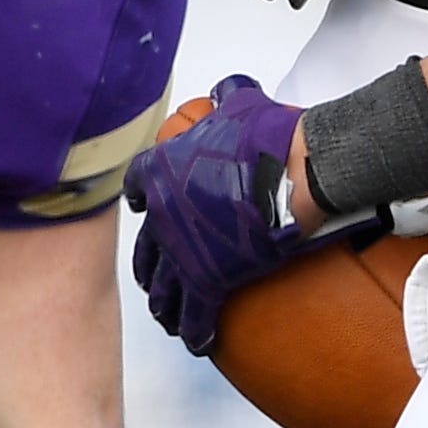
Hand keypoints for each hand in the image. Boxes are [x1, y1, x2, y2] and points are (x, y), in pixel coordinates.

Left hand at [122, 74, 308, 353]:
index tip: (139, 205)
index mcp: (162, 170)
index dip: (138, 196)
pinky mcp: (207, 279)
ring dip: (162, 303)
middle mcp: (162, 214)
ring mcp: (181, 250)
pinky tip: (196, 341)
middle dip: (147, 265)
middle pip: (145, 247)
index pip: (136, 184)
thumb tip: (226, 87)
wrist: (292, 170)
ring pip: (161, 286)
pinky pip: (193, 313)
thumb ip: (226, 94)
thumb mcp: (241, 102)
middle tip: (151, 276)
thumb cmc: (268, 134)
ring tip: (165, 316)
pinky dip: (193, 330)